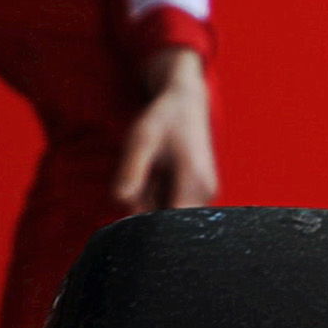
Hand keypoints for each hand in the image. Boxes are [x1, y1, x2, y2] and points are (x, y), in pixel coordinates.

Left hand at [113, 47, 218, 213]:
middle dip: (145, 209)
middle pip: (167, 222)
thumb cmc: (163, 118)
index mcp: (195, 182)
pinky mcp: (199, 194)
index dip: (144, 224)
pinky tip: (157, 176)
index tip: (128, 207)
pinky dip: (157, 197)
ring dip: (151, 202)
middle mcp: (205, 194)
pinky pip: (173, 206)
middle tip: (142, 178)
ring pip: (168, 215)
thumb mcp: (141, 139)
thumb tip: (121, 201)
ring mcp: (204, 195)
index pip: (169, 225)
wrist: (186, 102)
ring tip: (151, 172)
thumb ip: (132, 170)